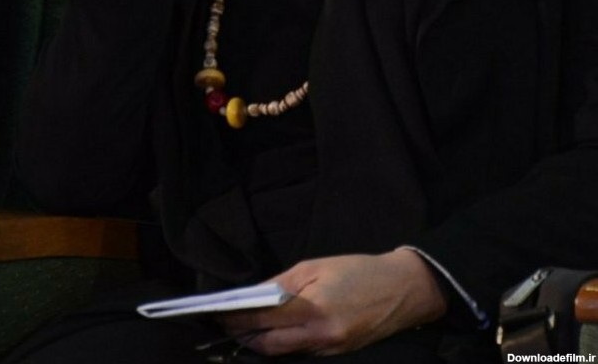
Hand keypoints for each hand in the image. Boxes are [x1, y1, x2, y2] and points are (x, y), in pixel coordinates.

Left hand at [219, 249, 447, 356]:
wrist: (402, 290)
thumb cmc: (359, 270)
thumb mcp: (317, 266)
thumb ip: (282, 283)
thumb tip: (255, 294)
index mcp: (313, 310)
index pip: (263, 319)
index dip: (237, 317)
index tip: (218, 311)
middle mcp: (319, 338)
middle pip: (267, 344)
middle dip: (243, 334)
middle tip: (224, 322)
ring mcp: (328, 351)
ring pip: (282, 352)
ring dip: (260, 341)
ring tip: (242, 327)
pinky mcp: (335, 355)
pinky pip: (300, 353)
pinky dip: (282, 344)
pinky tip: (273, 332)